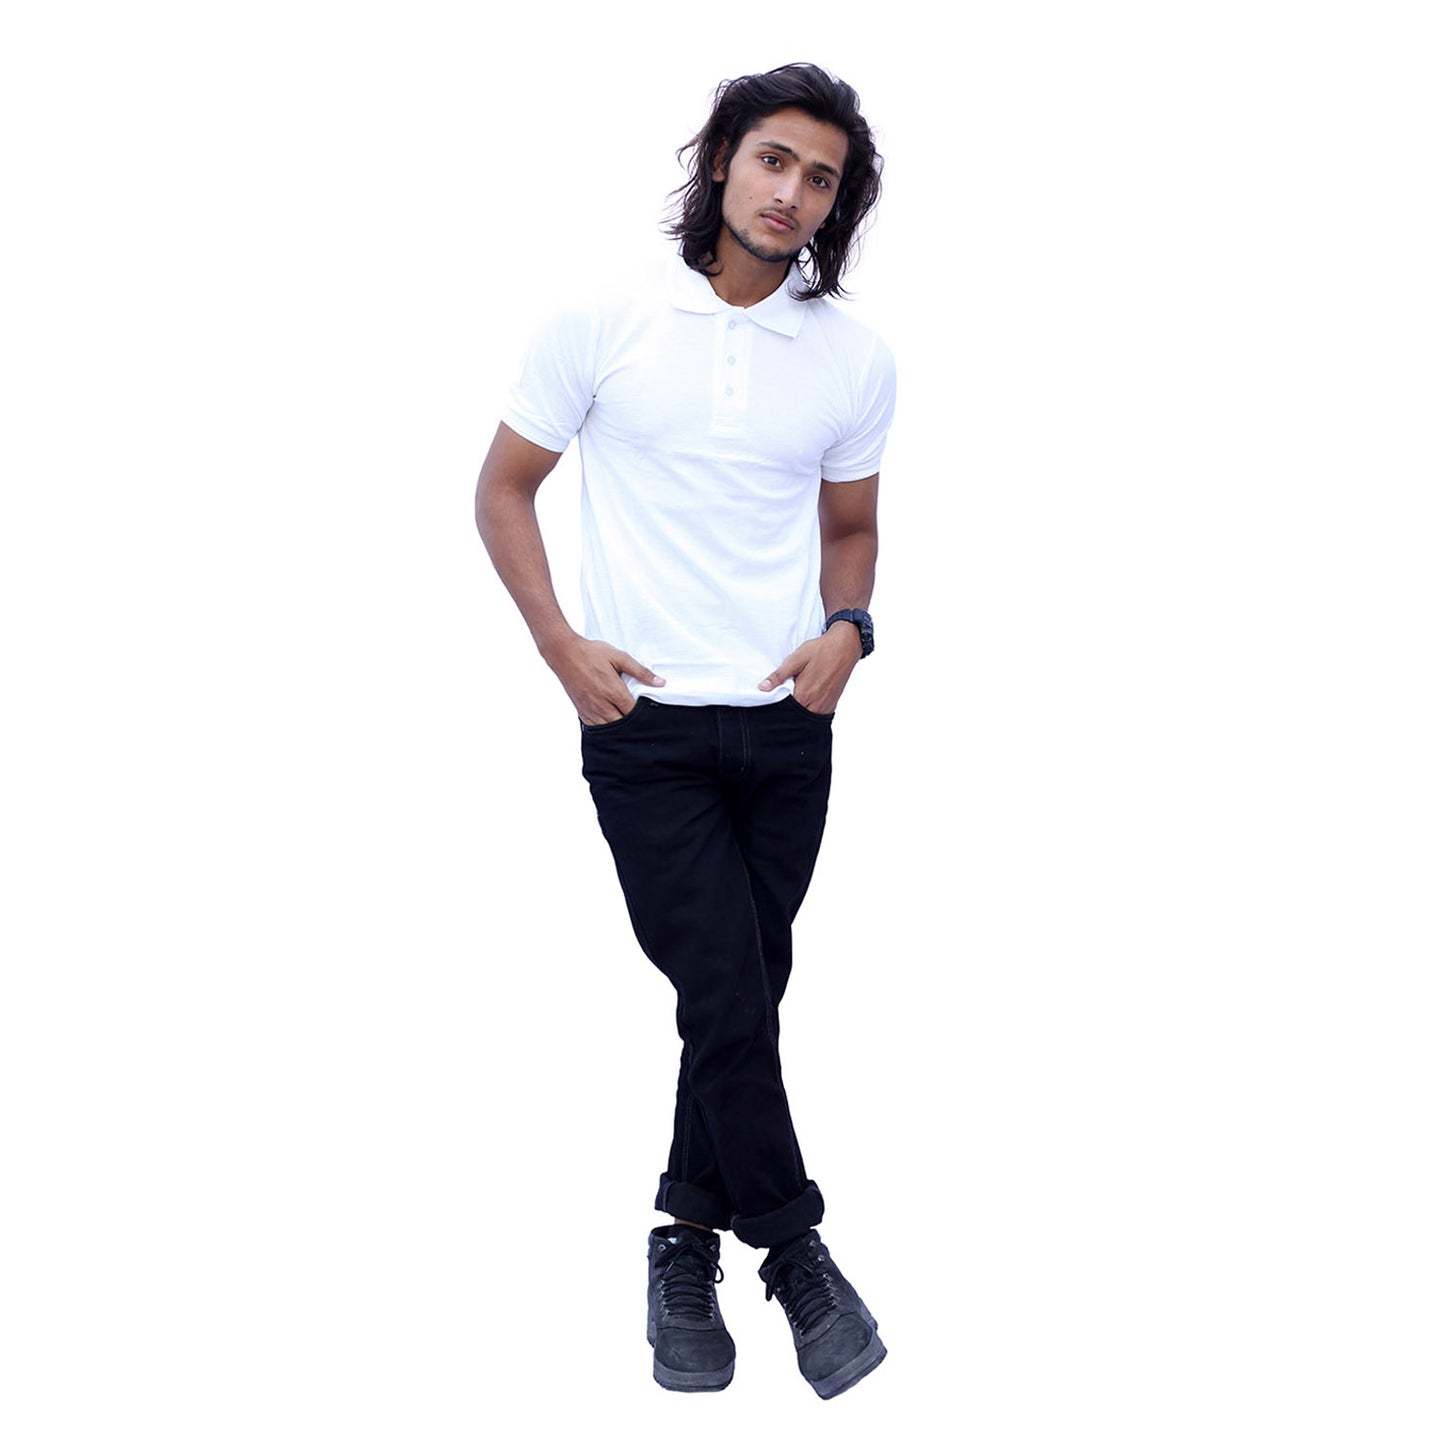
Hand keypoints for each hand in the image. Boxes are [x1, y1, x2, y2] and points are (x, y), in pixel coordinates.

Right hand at [544, 634, 663, 724]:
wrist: (563, 653)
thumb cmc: (591, 653)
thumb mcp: (619, 657)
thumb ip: (640, 671)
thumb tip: (660, 682)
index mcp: (614, 691)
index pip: (634, 713)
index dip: (643, 716)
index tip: (650, 714)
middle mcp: (602, 704)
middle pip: (623, 724)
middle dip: (632, 725)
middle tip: (641, 722)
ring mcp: (590, 710)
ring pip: (609, 729)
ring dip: (619, 729)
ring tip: (628, 726)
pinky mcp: (581, 711)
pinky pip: (595, 728)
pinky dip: (604, 728)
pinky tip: (611, 724)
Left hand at [758, 623, 861, 714]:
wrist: (845, 646)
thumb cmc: (820, 650)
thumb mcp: (796, 659)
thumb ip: (779, 675)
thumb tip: (762, 687)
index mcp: (804, 694)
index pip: (784, 711)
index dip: (777, 706)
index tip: (772, 701)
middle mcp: (815, 705)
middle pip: (796, 716)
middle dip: (788, 711)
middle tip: (783, 698)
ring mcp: (825, 706)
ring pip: (807, 717)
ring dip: (799, 711)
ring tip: (795, 698)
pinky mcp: (832, 704)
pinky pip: (817, 714)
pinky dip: (810, 710)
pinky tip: (806, 700)